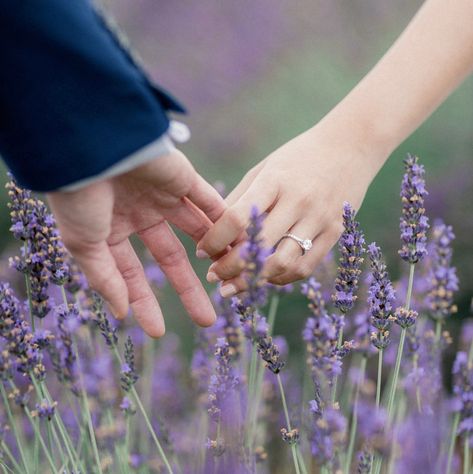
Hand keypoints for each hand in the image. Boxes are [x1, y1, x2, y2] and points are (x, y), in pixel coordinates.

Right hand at [47, 150, 224, 336]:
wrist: (90, 144)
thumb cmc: (79, 196)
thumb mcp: (84, 243)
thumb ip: (106, 277)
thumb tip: (121, 312)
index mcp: (111, 228)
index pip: (133, 273)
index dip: (145, 302)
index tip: (158, 331)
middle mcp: (139, 213)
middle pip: (171, 257)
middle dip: (189, 288)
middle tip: (208, 320)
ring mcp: (162, 195)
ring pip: (196, 231)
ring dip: (217, 255)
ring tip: (234, 281)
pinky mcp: (183, 176)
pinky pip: (209, 202)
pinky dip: (224, 222)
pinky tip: (240, 245)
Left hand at [197, 124, 384, 295]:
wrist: (350, 146)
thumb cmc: (298, 158)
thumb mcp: (264, 169)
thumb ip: (239, 200)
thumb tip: (213, 235)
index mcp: (275, 180)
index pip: (237, 218)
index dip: (215, 240)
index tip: (202, 251)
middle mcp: (299, 201)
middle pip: (259, 246)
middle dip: (230, 267)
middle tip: (215, 276)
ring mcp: (320, 218)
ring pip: (282, 263)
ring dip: (254, 280)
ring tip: (236, 285)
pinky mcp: (335, 232)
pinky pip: (305, 266)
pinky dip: (281, 278)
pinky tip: (265, 277)